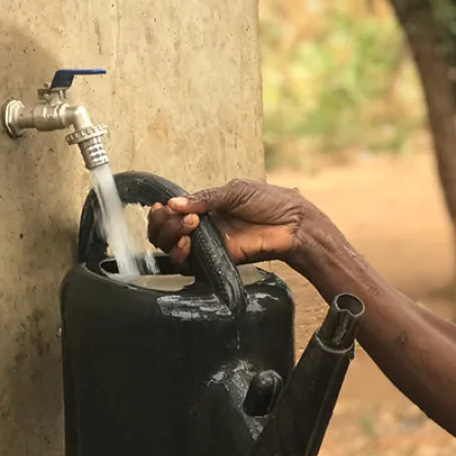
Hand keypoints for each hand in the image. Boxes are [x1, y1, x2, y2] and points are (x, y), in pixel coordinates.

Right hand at [146, 179, 330, 267]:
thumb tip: (173, 204)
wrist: (294, 224)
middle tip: (177, 216)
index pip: (171, 213)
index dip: (162, 212)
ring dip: (171, 237)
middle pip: (165, 233)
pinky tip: (188, 243)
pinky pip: (189, 264)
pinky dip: (181, 255)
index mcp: (206, 207)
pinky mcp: (217, 260)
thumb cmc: (271, 202)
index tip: (164, 206)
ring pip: (171, 249)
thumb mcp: (236, 191)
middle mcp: (203, 227)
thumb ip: (206, 198)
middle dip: (163, 224)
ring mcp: (209, 244)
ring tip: (189, 226)